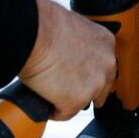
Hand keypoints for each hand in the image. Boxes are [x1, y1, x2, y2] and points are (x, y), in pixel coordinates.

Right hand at [18, 0, 115, 119]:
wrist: (32, 32)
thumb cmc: (44, 24)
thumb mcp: (72, 27)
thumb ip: (79, 42)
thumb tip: (69, 51)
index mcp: (105, 42)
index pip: (104, 66)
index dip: (90, 73)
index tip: (82, 77)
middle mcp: (106, 64)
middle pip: (100, 88)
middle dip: (84, 91)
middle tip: (66, 90)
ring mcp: (94, 84)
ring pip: (82, 101)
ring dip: (67, 100)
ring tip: (49, 91)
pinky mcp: (76, 100)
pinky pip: (64, 113)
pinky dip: (52, 110)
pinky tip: (43, 100)